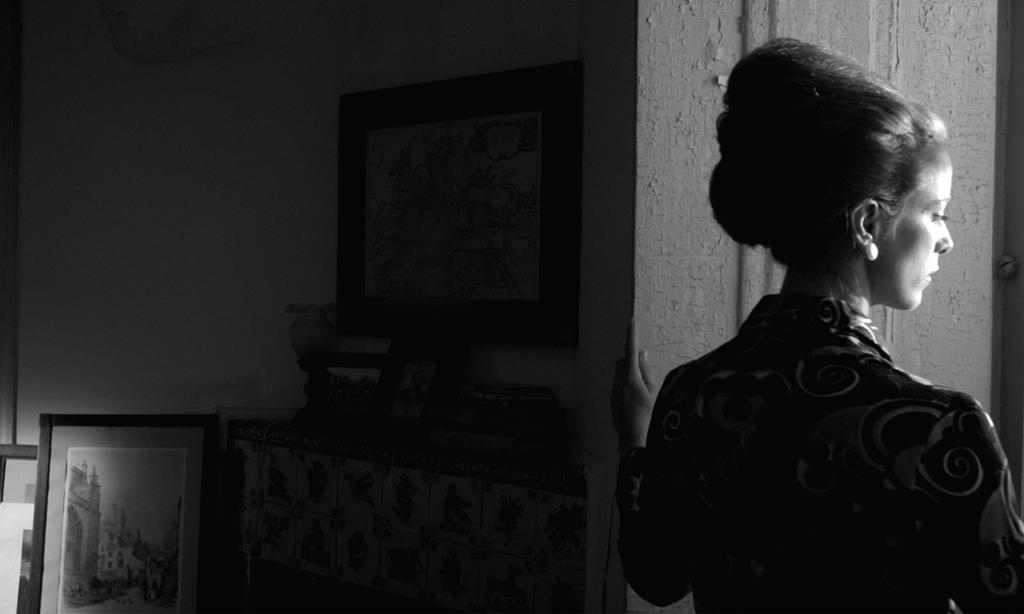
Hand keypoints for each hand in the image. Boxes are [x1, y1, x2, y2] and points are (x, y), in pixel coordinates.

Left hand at [611, 318, 657, 451]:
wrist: (635, 439)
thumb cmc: (650, 416)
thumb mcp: (654, 391)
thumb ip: (646, 371)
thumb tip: (641, 354)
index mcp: (631, 377)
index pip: (630, 350)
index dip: (632, 335)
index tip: (632, 321)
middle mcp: (619, 382)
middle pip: (622, 362)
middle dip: (631, 362)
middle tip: (646, 373)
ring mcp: (614, 392)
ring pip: (619, 375)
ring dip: (629, 376)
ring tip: (644, 393)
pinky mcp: (612, 401)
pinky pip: (618, 388)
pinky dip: (627, 388)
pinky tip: (637, 403)